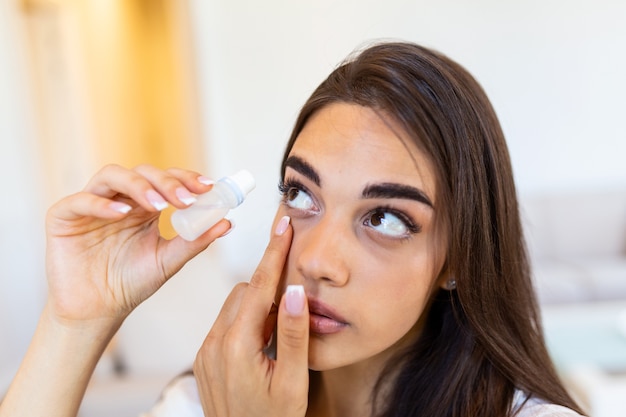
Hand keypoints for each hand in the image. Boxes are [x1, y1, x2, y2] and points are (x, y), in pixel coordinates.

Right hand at [45, 164, 230, 326]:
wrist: (98, 311)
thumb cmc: (131, 283)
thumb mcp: (169, 261)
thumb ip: (195, 241)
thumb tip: (227, 222)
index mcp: (144, 206)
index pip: (166, 180)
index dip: (186, 178)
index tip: (208, 188)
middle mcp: (119, 199)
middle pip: (142, 172)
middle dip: (167, 182)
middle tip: (186, 199)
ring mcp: (91, 205)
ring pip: (112, 176)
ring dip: (138, 186)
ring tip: (158, 206)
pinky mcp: (64, 216)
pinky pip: (80, 200)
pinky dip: (101, 204)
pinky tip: (122, 215)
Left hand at [194, 215, 309, 416]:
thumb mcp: (292, 382)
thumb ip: (293, 334)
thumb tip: (294, 290)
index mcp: (238, 345)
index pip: (259, 285)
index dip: (274, 253)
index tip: (283, 226)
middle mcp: (215, 343)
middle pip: (244, 291)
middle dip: (268, 284)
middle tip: (292, 293)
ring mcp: (206, 351)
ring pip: (234, 306)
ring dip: (257, 305)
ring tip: (279, 329)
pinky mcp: (204, 359)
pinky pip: (225, 323)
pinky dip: (246, 320)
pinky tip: (263, 341)